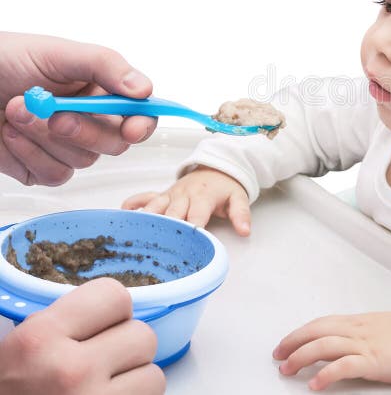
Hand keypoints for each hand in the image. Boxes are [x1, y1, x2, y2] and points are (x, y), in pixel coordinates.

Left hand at [0, 32, 156, 185]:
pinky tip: (12, 132)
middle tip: (56, 114)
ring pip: (82, 161)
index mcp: (103, 92)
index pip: (140, 115)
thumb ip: (106, 66)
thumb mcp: (60, 53)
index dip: (141, 124)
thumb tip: (143, 90)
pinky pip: (54, 174)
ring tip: (16, 110)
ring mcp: (67, 147)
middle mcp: (90, 120)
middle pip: (115, 143)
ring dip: (45, 137)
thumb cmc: (7, 59)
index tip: (131, 128)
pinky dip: (30, 154)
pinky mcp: (42, 167)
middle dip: (84, 130)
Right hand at [0, 277, 164, 394]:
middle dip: (125, 349)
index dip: (112, 311)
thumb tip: (110, 309)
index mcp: (38, 340)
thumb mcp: (18, 352)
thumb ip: (60, 325)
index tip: (101, 325)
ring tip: (101, 391)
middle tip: (99, 365)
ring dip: (134, 383)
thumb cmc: (9, 391)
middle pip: (143, 335)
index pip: (115, 295)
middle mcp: (69, 371)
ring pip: (154, 374)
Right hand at [122, 166, 251, 235]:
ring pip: (154, 207)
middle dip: (166, 229)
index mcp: (203, 196)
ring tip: (136, 235)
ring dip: (146, 220)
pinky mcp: (161, 194)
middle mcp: (183, 195)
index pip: (196, 216)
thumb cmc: (226, 186)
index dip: (192, 229)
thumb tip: (245, 231)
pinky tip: (122, 215)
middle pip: (171, 214)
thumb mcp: (239, 198)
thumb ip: (241, 214)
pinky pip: (142, 197)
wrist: (216, 167)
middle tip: (159, 248)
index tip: (187, 244)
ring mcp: (170, 195)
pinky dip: (132, 205)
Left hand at [272, 310, 390, 390]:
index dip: (300, 332)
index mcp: (359, 322)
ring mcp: (365, 345)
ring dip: (301, 357)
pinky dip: (326, 374)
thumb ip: (363, 334)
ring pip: (323, 346)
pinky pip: (344, 366)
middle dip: (292, 342)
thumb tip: (347, 341)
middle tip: (278, 355)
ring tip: (287, 369)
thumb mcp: (382, 328)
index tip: (286, 341)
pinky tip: (315, 384)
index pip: (321, 323)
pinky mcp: (374, 361)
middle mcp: (358, 330)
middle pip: (316, 332)